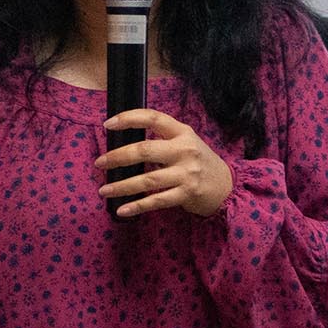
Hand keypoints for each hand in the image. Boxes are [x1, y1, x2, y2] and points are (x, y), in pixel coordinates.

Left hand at [96, 108, 232, 217]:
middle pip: (145, 150)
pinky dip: (137, 206)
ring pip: (148, 179)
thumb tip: (124, 142)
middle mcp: (185, 150)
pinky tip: (122, 209)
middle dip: (118, 157)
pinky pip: (156, 201)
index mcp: (183, 132)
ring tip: (104, 190)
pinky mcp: (186, 194)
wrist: (226, 186)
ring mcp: (186, 173)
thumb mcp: (186, 142)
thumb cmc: (199, 161)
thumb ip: (162, 139)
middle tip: (100, 163)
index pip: (154, 118)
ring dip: (122, 186)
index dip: (129, 118)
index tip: (108, 125)